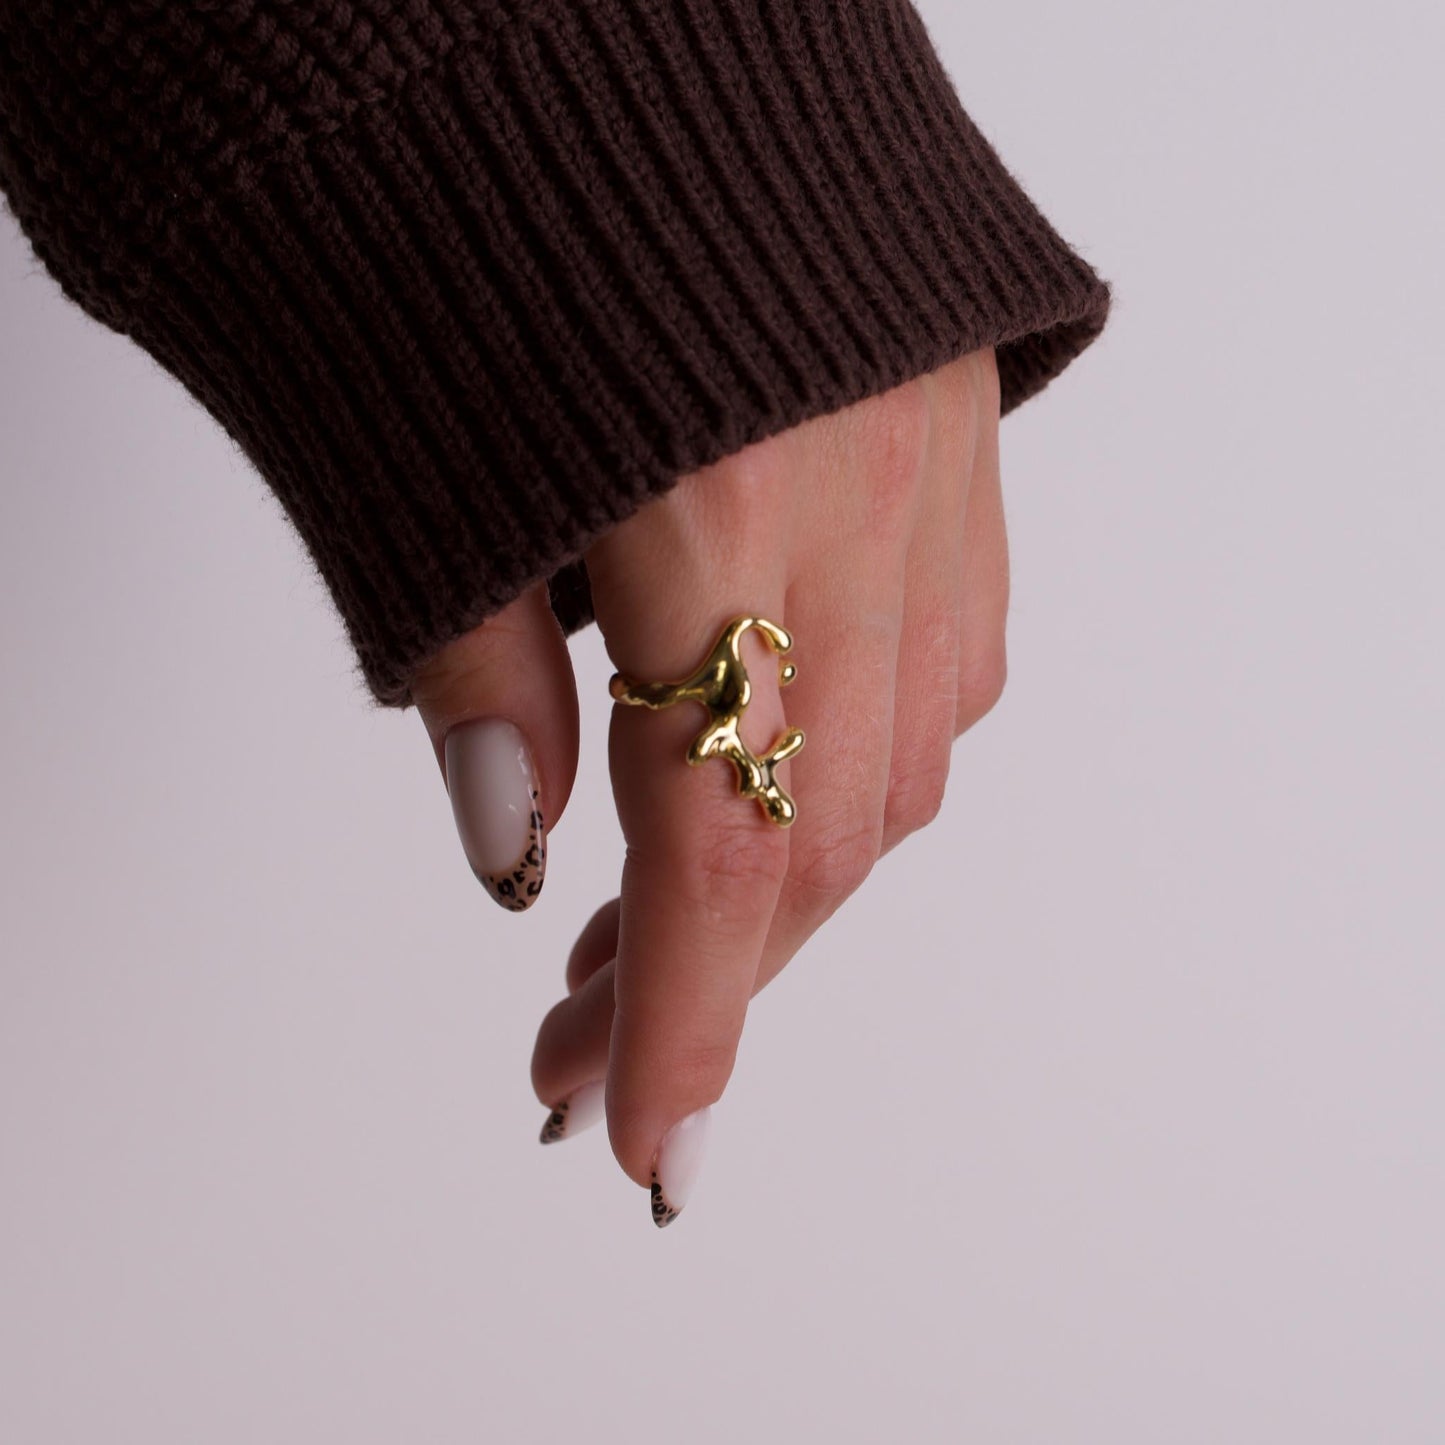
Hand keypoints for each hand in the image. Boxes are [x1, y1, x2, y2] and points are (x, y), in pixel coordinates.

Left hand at [411, 347, 1007, 1223]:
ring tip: (668, 935)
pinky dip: (875, 757)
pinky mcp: (953, 421)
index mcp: (707, 496)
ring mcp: (929, 453)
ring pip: (906, 756)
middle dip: (710, 973)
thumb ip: (467, 653)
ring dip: (793, 878)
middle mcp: (856, 491)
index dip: (689, 1026)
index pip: (722, 847)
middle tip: (589, 1050)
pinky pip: (956, 649)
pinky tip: (793, 782)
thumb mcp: (393, 430)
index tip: (649, 1151)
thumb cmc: (445, 156)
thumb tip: (511, 846)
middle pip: (822, 828)